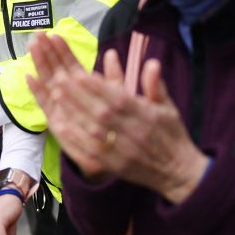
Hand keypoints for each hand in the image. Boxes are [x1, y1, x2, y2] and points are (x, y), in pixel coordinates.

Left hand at [28, 34, 208, 202]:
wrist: (178, 172)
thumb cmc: (170, 134)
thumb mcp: (168, 107)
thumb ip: (155, 84)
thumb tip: (152, 62)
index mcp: (145, 116)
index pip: (118, 99)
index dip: (98, 87)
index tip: (80, 73)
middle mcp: (131, 133)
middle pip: (101, 113)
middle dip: (79, 95)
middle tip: (59, 78)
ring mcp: (120, 151)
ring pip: (92, 131)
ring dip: (73, 112)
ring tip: (55, 94)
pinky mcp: (112, 165)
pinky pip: (89, 151)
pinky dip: (75, 138)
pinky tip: (60, 125)